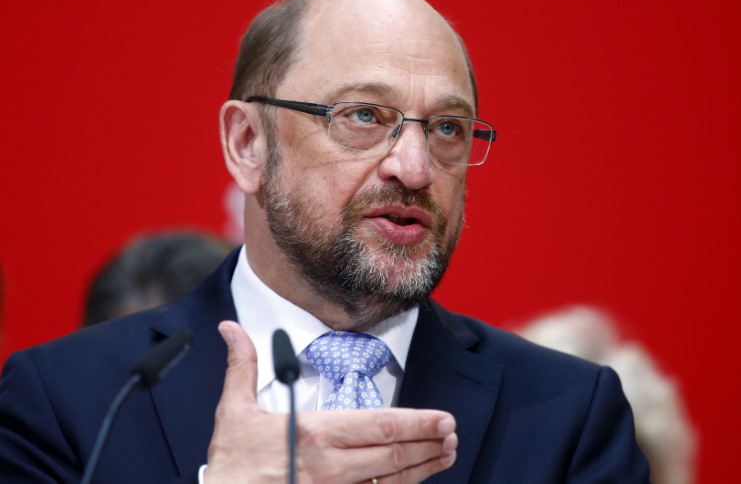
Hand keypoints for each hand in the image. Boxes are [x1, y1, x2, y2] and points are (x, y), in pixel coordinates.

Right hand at [205, 321, 457, 482]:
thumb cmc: (231, 463)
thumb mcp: (233, 411)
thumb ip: (242, 366)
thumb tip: (231, 328)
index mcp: (314, 434)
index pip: (380, 426)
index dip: (418, 423)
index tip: (443, 419)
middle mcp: (331, 466)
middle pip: (394, 454)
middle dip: (429, 443)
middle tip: (452, 434)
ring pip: (391, 481)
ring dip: (423, 467)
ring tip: (446, 455)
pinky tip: (414, 480)